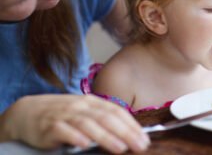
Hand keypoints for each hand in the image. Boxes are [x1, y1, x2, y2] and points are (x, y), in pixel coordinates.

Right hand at [0, 94, 149, 152]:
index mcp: (91, 102)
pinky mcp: (50, 126)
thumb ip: (100, 118)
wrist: (29, 110)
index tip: (144, 138)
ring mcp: (65, 114)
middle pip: (106, 117)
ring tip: (120, 148)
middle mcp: (81, 105)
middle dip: (125, 132)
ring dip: (105, 136)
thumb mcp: (83, 111)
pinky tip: (85, 145)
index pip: (115, 110)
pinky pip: (64, 130)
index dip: (131, 124)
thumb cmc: (62, 113)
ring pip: (88, 124)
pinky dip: (75, 137)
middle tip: (140, 145)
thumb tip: (125, 132)